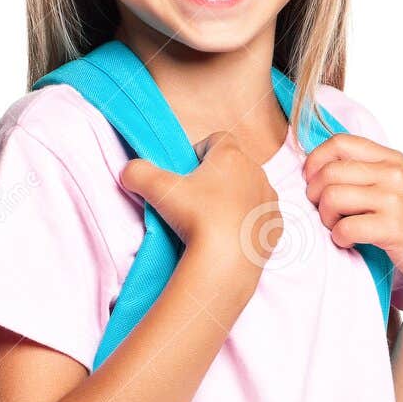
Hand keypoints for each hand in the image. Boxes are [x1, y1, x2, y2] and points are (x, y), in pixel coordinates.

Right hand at [120, 132, 283, 275]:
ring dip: (232, 199)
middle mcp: (256, 172)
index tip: (186, 173)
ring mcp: (269, 200)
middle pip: (233, 166)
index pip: (216, 139)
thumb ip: (137, 172)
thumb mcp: (156, 190)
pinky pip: (259, 216)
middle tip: (194, 201)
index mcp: (231, 156)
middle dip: (215, 178)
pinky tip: (229, 237)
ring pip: (248, 190)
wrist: (226, 262)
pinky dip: (246, 223)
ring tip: (211, 221)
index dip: (199, 152)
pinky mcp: (275, 226)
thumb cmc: (195, 218)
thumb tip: (128, 170)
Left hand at [302, 134, 402, 294]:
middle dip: (315, 196)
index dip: (315, 161)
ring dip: (326, 218)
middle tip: (325, 212)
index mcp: (390, 158)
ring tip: (337, 227)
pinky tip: (349, 242)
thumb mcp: (397, 183)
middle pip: (329, 173)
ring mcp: (394, 199)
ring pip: (332, 197)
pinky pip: (345, 228)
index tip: (313, 181)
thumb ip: (367, 170)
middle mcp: (393, 173)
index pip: (339, 142)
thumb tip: (318, 166)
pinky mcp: (393, 227)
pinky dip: (339, 238)